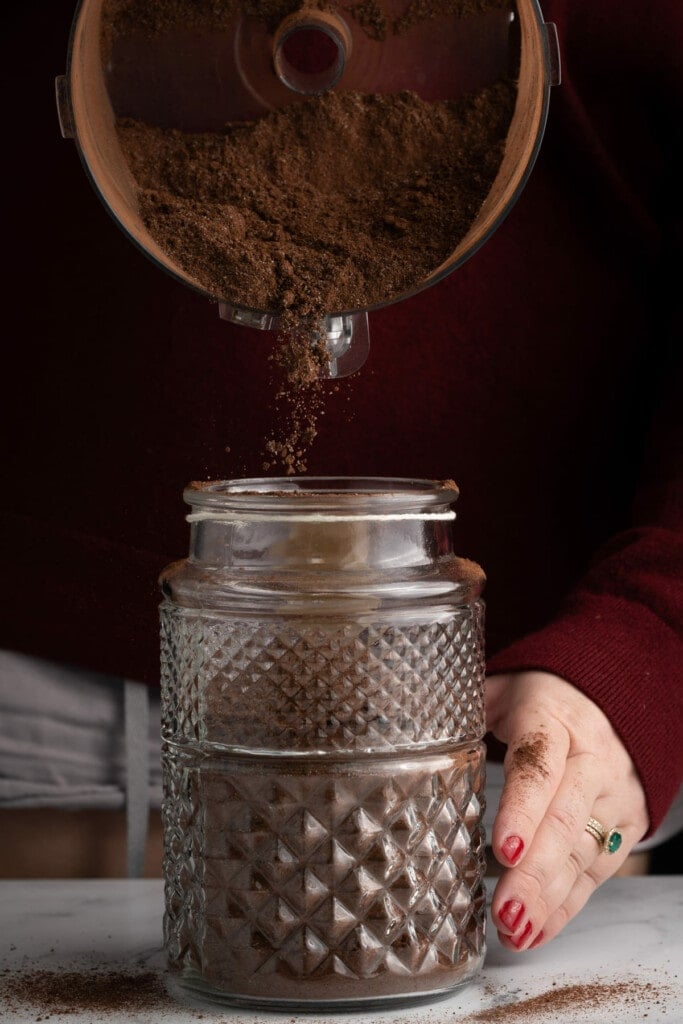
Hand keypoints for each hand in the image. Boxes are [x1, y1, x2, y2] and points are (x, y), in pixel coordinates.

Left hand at [485, 670, 648, 949]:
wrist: (605, 701)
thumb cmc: (538, 699)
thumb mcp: (499, 690)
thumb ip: (458, 710)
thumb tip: (405, 726)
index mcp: (554, 718)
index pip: (539, 766)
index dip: (522, 809)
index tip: (504, 848)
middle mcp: (592, 758)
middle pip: (564, 820)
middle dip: (534, 872)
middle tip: (505, 909)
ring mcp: (613, 794)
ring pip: (582, 852)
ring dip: (548, 898)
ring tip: (514, 929)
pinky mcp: (624, 824)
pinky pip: (596, 871)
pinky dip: (565, 906)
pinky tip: (536, 930)